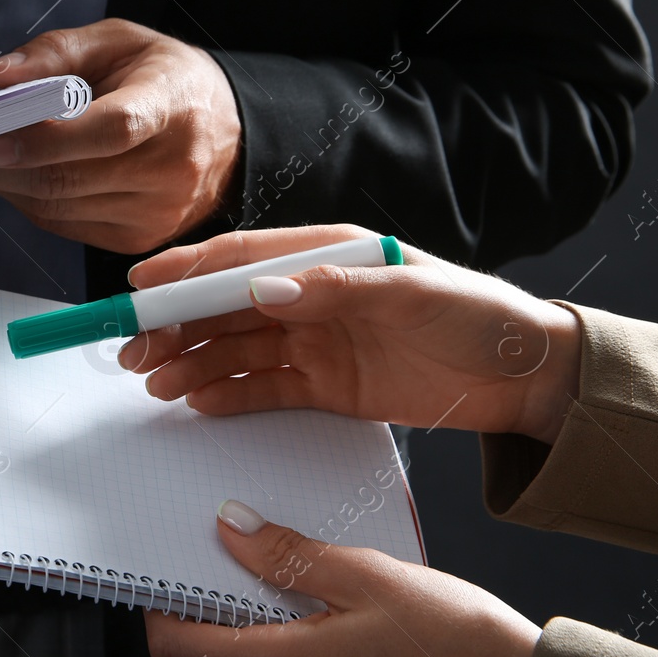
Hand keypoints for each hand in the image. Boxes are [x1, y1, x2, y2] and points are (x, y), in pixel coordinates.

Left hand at [0, 19, 240, 254]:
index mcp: (172, 105)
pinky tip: (5, 176)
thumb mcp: (118, 42)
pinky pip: (63, 223)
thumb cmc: (165, 80)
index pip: (113, 130)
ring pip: (57, 205)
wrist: (224, 133)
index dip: (51, 138)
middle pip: (70, 176)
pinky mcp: (137, 238)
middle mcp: (171, 166)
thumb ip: (55, 53)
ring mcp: (155, 211)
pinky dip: (25, 200)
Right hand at [119, 225, 582, 443]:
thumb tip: (265, 291)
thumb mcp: (411, 292)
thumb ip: (336, 289)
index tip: (140, 285)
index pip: (241, 259)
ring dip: (191, 364)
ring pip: (234, 351)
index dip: (186, 270)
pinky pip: (263, 389)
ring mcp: (315, 342)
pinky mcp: (325, 386)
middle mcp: (311, 295)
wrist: (526, 377)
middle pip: (225, 309)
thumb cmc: (477, 317)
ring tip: (153, 385)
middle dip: (173, 326)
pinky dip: (227, 395)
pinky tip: (195, 401)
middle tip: (131, 350)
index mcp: (328, 254)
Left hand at [144, 499, 538, 656]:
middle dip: (194, 594)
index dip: (157, 603)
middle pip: (204, 646)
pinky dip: (267, 609)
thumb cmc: (451, 637)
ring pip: (240, 644)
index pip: (179, 646)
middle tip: (205, 538)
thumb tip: (228, 526)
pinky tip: (290, 570)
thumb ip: (291, 553)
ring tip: (248, 545)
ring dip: (232, 599)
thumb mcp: (365, 575)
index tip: (161, 556)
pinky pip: (276, 643)